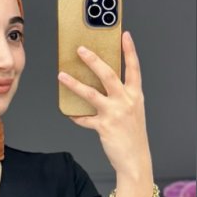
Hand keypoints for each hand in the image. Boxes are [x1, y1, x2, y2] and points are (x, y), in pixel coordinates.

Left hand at [58, 30, 153, 196]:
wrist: (135, 160)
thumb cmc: (133, 136)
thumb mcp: (133, 112)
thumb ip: (121, 97)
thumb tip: (102, 84)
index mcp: (135, 96)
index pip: (133, 69)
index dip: (129, 51)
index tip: (125, 35)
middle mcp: (126, 102)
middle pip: (107, 75)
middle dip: (92, 60)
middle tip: (80, 49)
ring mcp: (114, 114)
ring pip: (90, 93)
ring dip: (73, 83)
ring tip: (61, 75)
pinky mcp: (103, 127)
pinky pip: (84, 119)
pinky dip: (76, 116)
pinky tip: (69, 113)